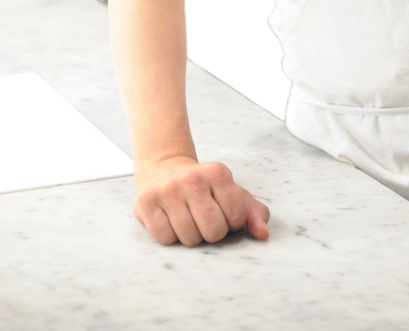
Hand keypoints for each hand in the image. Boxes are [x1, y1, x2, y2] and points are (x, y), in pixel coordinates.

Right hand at [133, 156, 270, 245]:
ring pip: (189, 238)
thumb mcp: (231, 193)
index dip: (232, 222)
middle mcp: (192, 178)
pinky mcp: (146, 203)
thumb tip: (263, 233)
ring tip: (187, 219)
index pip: (237, 216)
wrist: (164, 169)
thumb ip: (253, 212)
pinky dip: (170, 237)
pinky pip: (165, 239)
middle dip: (212, 233)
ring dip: (191, 236)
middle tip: (204, 220)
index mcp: (217, 172)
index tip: (223, 213)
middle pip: (213, 231)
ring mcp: (168, 190)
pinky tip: (170, 220)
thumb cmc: (203, 187)